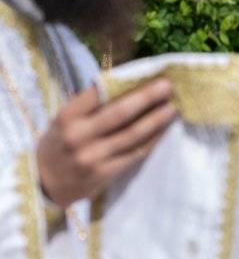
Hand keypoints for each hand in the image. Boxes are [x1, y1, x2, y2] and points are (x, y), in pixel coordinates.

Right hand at [37, 79, 177, 208]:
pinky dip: (152, 140)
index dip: (126, 84)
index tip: (149, 74)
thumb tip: (128, 84)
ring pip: (132, 135)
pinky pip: (135, 153)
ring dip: (156, 120)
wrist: (44, 183)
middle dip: (146, 98)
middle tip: (167, 86)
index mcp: (67, 116)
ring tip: (173, 108)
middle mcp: (78, 135)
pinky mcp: (105, 173)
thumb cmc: (60, 143)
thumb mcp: (64, 120)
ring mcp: (93, 156)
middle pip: (119, 113)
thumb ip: (90, 106)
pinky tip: (165, 130)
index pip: (98, 94)